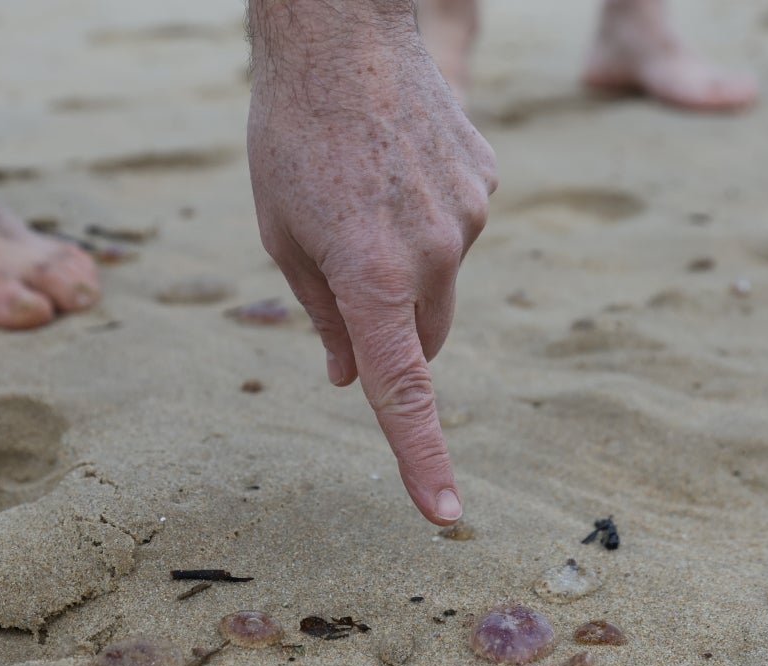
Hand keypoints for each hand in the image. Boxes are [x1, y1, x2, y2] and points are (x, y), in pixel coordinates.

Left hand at [247, 1, 496, 523]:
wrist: (341, 34)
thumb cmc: (290, 136)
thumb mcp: (281, 236)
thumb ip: (321, 316)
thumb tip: (345, 375)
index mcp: (373, 277)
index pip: (403, 392)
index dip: (420, 459)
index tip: (444, 515)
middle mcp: (433, 255)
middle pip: (426, 338)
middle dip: (394, 335)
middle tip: (347, 278)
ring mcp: (469, 216)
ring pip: (441, 282)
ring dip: (408, 270)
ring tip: (363, 197)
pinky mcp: (485, 183)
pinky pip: (457, 229)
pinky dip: (427, 223)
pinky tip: (394, 170)